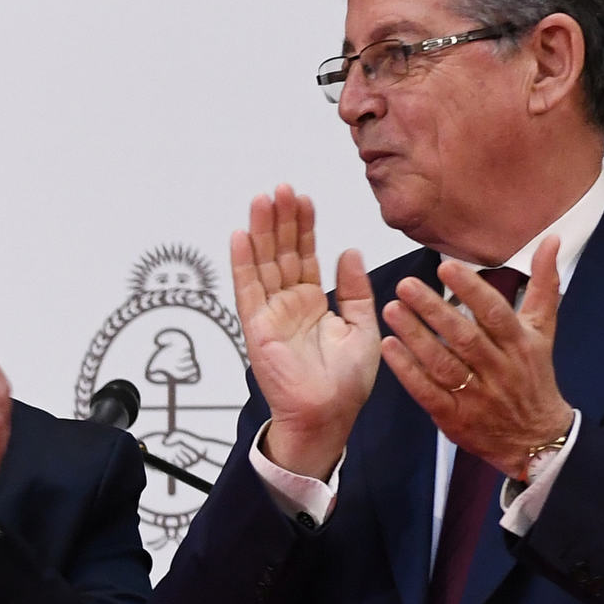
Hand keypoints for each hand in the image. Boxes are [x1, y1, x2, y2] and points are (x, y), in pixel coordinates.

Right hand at [230, 187, 377, 478]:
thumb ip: (355, 289)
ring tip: (263, 199)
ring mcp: (270, 315)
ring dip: (262, 231)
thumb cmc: (344, 384)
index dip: (304, 227)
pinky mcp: (257, 328)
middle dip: (282, 220)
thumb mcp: (362, 327)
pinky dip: (243, 263)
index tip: (304, 198)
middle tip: (282, 188)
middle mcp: (288, 305)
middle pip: (282, 253)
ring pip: (264, 264)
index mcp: (312, 304)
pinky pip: (248, 290)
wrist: (328, 415)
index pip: (306, 256)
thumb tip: (349, 251)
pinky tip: (241, 235)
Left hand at [378, 237, 576, 481]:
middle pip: (465, 337)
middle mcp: (498, 369)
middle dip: (434, 310)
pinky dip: (408, 371)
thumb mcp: (543, 331)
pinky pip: (428, 392)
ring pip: (443, 364)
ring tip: (392, 310)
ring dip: (415, 337)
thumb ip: (544, 285)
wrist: (535, 438)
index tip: (447, 267)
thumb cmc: (534, 377)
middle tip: (406, 285)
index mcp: (520, 344)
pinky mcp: (454, 416)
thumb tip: (551, 240)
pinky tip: (390, 348)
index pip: (495, 313)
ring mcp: (475, 394)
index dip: (472, 290)